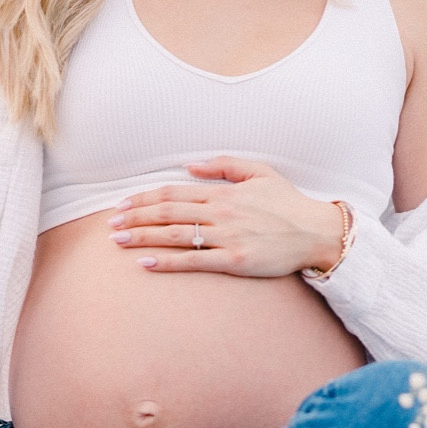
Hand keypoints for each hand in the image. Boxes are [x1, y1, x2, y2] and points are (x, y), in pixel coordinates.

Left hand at [107, 158, 344, 276]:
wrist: (316, 231)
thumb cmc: (288, 203)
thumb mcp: (260, 171)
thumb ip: (224, 165)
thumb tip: (191, 164)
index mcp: (223, 191)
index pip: (174, 191)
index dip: (145, 198)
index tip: (123, 205)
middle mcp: (221, 212)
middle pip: (168, 212)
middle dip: (135, 218)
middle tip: (110, 225)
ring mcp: (227, 237)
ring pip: (175, 235)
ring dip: (143, 237)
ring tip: (118, 241)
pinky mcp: (234, 261)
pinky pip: (194, 261)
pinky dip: (167, 262)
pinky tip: (146, 264)